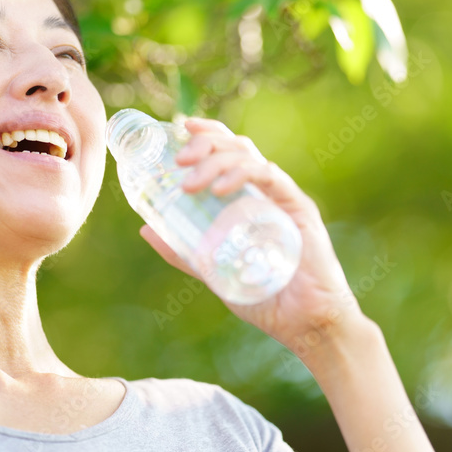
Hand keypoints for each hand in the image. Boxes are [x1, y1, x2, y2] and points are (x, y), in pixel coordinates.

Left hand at [137, 116, 366, 356]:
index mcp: (249, 197)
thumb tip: (145, 229)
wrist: (306, 324)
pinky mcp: (299, 208)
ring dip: (215, 161)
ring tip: (189, 182)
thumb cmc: (267, 299)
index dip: (207, 133)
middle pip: (236, 146)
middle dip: (205, 144)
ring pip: (248, 156)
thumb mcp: (214, 271)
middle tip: (179, 160)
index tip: (181, 128)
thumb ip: (184, 251)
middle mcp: (267, 191)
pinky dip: (242, 174)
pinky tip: (220, 188)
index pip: (229, 151)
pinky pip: (269, 177)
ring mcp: (283, 197)